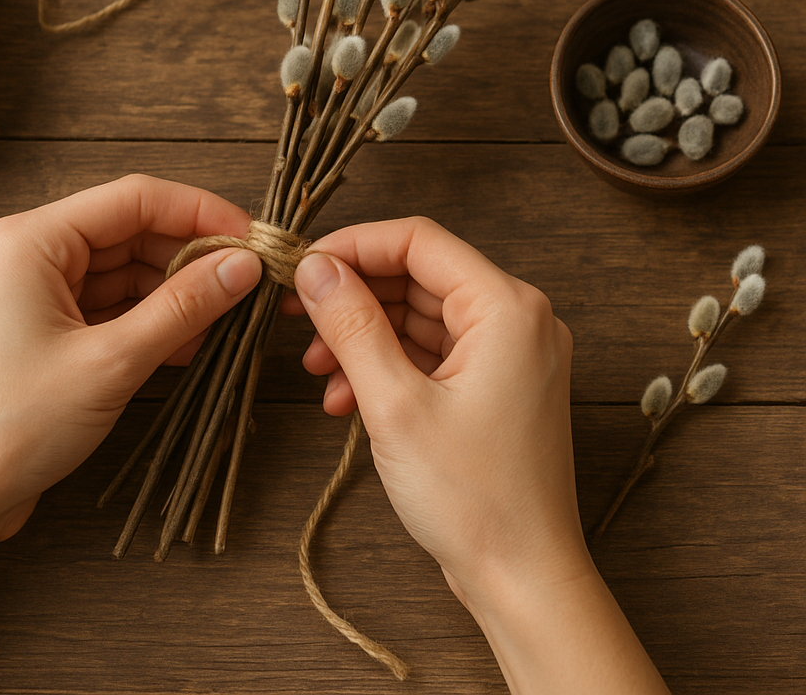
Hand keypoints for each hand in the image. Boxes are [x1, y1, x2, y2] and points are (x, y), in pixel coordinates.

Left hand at [0, 173, 262, 543]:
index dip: (201, 212)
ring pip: (123, 272)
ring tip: (226, 320)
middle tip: (248, 283)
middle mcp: (27, 254)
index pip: (134, 199)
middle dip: (191, 258)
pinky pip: (107, 307)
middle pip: (130, 233)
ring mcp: (32, 292)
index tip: (252, 238)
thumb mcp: (112, 361)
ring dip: (175, 294)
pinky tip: (189, 344)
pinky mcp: (41, 329)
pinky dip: (148, 321)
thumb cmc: (10, 427)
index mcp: (30, 240)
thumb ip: (184, 306)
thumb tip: (243, 265)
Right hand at [293, 215, 579, 604]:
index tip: (304, 266)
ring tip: (319, 370)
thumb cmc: (474, 499)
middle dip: (354, 297)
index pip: (418, 241)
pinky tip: (346, 397)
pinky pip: (432, 353)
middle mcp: (517, 319)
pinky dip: (387, 366)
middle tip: (299, 316)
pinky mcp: (494, 385)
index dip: (353, 246)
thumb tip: (315, 268)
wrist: (522, 580)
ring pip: (419, 316)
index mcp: (508, 308)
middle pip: (417, 276)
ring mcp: (508, 354)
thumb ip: (353, 325)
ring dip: (364, 336)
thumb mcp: (395, 404)